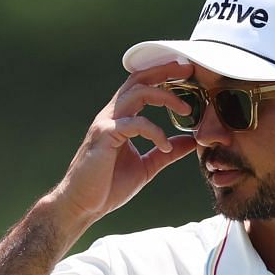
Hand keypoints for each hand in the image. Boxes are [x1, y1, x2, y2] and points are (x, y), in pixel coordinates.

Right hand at [46, 62, 198, 229]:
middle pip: (139, 79)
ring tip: (185, 109)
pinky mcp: (105, 136)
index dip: (163, 75)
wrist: (83, 205)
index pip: (142, 85)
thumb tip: (191, 142)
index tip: (186, 72)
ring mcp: (106, 123)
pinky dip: (155, 131)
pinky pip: (135, 124)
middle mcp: (112, 114)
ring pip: (137, 93)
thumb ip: (167, 153)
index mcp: (120, 118)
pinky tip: (165, 146)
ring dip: (165, 97)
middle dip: (165, 70)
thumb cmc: (108, 186)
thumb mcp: (146, 166)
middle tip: (189, 69)